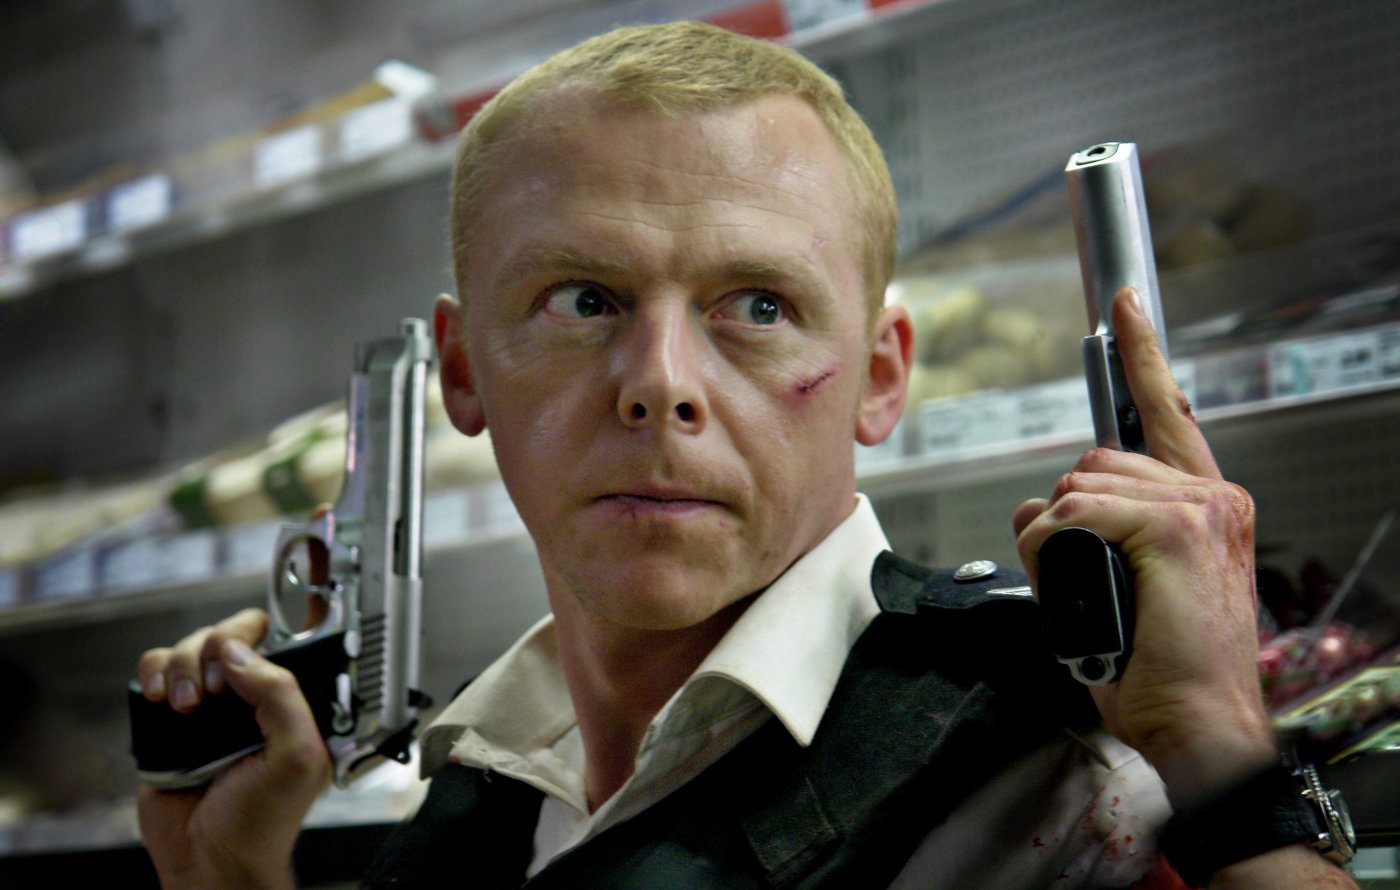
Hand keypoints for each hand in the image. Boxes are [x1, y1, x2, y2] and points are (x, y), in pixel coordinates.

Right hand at [134, 608, 330, 889]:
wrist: (210, 860)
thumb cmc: (262, 820)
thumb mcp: (297, 756)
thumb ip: (282, 695)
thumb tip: (239, 653)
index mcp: (291, 701)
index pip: (286, 640)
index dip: (266, 635)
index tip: (248, 654)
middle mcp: (251, 697)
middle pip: (231, 633)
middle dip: (217, 650)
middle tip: (214, 690)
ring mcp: (209, 705)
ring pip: (192, 646)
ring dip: (184, 667)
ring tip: (186, 707)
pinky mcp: (168, 718)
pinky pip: (156, 669)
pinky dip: (153, 672)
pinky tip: (160, 698)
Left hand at [1013, 287, 1273, 807]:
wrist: (1194, 721)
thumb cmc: (1156, 664)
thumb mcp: (1120, 581)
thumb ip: (1096, 531)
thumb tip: (1041, 506)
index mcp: (1205, 504)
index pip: (1167, 412)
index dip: (1142, 355)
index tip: (1125, 305)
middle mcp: (1209, 495)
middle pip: (1091, 461)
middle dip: (1063, 517)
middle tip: (1082, 577)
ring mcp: (1197, 507)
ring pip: (1075, 487)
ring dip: (1055, 542)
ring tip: (1088, 593)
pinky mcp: (1174, 528)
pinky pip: (1073, 513)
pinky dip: (1056, 552)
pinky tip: (1085, 588)